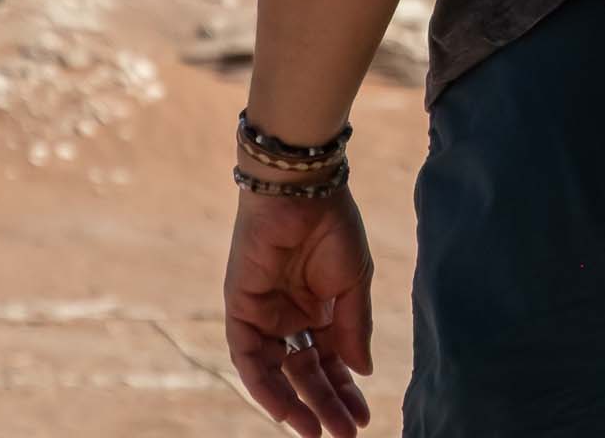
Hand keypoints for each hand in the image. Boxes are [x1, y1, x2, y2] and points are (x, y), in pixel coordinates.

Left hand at [224, 182, 374, 436]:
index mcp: (320, 309)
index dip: (345, 390)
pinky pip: (249, 358)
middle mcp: (291, 318)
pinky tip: (287, 410)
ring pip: (278, 373)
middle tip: (345, 434)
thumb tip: (362, 371)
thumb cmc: (333, 226)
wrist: (302, 190)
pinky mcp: (241, 310)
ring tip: (318, 431)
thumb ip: (354, 328)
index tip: (363, 417)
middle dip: (326, 403)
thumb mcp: (353, 281)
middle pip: (306, 373)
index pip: (331, 361)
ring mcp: (266, 316)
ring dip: (297, 404)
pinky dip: (265, 386)